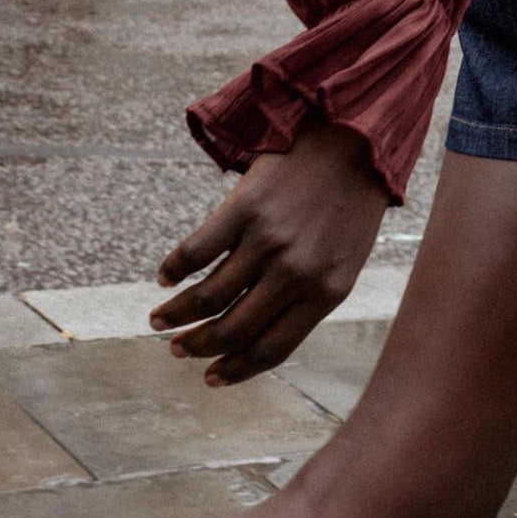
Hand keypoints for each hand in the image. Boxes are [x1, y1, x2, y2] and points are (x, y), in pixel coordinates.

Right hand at [151, 121, 386, 384]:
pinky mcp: (244, 208)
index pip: (272, 349)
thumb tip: (257, 333)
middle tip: (178, 350)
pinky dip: (173, 269)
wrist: (356, 139)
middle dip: (198, 347)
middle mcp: (296, 273)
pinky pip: (196, 251)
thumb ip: (309, 297)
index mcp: (326, 293)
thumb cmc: (351, 205)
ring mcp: (268, 241)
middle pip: (232, 329)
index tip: (211, 378)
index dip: (236, 369)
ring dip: (176, 315)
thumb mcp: (346, 262)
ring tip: (160, 321)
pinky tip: (165, 277)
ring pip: (207, 297)